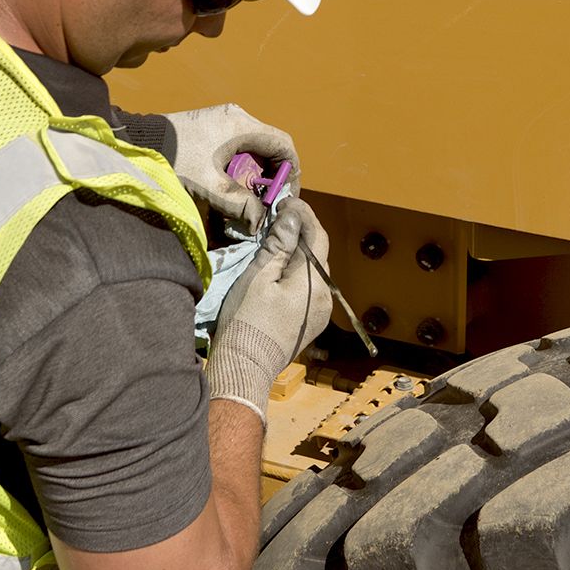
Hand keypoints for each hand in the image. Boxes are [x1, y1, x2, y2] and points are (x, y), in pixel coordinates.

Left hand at [166, 104, 300, 230]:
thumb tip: (260, 221)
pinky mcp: (211, 125)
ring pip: (253, 147)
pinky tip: (228, 184)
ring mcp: (224, 118)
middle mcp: (238, 117)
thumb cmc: (174, 159)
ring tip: (247, 197)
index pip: (284, 145)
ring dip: (255, 172)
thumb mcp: (208, 186)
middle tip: (265, 201)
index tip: (285, 195)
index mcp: (242, 126)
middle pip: (270, 146)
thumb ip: (239, 204)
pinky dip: (240, 165)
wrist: (137, 141)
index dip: (291, 171)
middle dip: (271, 175)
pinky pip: (238, 145)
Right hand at [206, 199, 332, 421]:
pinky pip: (308, 288)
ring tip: (276, 240)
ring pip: (312, 271)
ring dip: (298, 253)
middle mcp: (325, 297)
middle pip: (317, 254)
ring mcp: (320, 313)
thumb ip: (279, 245)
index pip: (318, 236)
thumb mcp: (258, 276)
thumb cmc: (247, 320)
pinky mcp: (310, 323)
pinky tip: (279, 270)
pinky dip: (296, 273)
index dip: (304, 214)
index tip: (287, 201)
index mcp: (315, 283)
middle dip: (301, 232)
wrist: (244, 368)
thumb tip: (292, 217)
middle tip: (279, 217)